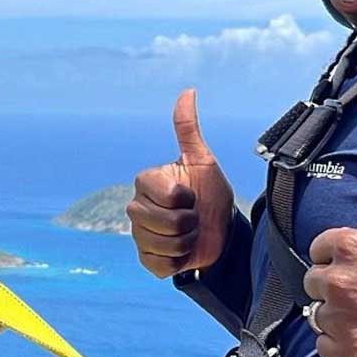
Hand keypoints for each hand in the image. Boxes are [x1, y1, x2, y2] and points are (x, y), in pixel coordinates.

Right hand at [126, 88, 235, 277]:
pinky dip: (178, 262)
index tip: (191, 195)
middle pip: (163, 222)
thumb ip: (188, 130)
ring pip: (162, 245)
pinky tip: (182, 253)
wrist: (220, 230)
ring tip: (188, 233)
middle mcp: (136, 208)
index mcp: (145, 182)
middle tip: (192, 216)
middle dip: (187, 222)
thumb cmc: (209, 192)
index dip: (185, 198)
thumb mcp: (203, 161)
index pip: (166, 195)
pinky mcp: (146, 261)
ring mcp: (139, 235)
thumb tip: (188, 91)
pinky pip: (160, 266)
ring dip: (185, 242)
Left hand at [302, 134, 356, 356]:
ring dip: (341, 318)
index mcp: (348, 245)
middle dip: (339, 288)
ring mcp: (338, 319)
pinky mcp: (343, 353)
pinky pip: (325, 347)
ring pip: (320, 315)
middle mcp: (336, 280)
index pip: (322, 249)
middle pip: (317, 283)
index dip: (343, 258)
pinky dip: (342, 347)